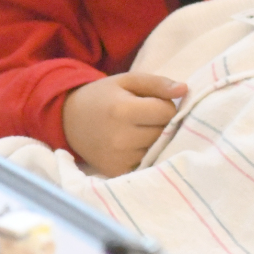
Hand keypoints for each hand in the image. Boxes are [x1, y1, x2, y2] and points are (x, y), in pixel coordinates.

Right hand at [62, 73, 187, 176]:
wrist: (69, 120)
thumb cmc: (103, 96)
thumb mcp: (128, 81)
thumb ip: (157, 83)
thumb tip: (185, 90)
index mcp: (123, 110)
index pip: (167, 112)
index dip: (166, 105)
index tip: (154, 103)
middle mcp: (120, 138)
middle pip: (164, 132)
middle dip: (164, 124)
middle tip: (149, 118)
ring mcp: (118, 158)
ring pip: (158, 149)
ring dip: (156, 140)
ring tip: (141, 130)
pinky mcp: (116, 172)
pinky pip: (146, 164)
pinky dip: (147, 155)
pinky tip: (137, 145)